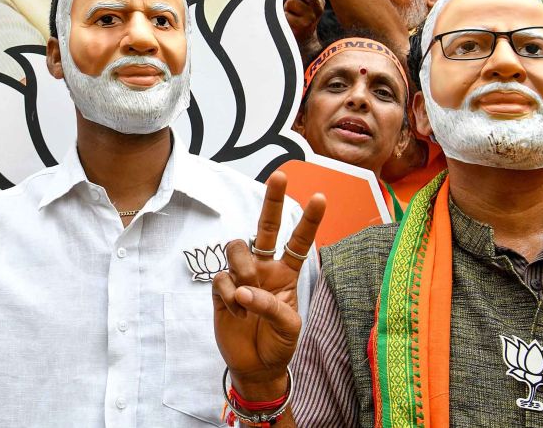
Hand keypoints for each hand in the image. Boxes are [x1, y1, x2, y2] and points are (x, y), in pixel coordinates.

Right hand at [212, 173, 325, 398]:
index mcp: (287, 273)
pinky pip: (221, 277)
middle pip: (266, 226)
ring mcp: (241, 275)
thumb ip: (272, 306)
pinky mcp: (221, 288)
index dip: (309, 220)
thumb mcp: (290, 328)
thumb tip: (245, 290)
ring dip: (243, 269)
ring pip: (237, 247)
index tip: (320, 197)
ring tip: (248, 299)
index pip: (299, 241)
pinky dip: (230, 295)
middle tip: (280, 175)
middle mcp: (264, 267)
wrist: (255, 366)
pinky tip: (237, 312)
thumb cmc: (279, 344)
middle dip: (272, 200)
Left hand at [283, 0, 324, 47]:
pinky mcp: (302, 26)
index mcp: (319, 0)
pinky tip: (286, 22)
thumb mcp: (303, 4)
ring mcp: (311, 17)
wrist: (304, 42)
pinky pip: (287, 14)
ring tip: (288, 13)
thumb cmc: (298, 19)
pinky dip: (283, 16)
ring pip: (293, 1)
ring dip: (286, 5)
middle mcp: (318, 8)